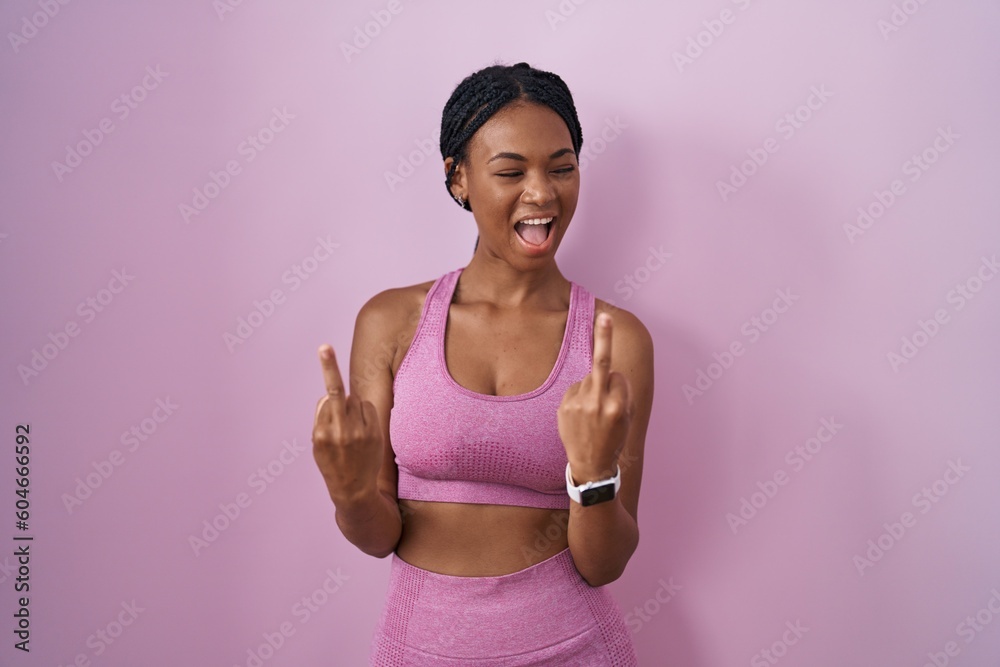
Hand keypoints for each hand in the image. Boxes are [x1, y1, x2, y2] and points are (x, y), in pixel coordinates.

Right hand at [311, 344, 383, 502]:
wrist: (354, 491)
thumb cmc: (333, 464)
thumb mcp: (318, 446)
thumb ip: (321, 420)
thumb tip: (330, 395)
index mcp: (320, 433)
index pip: (325, 398)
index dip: (329, 387)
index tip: (324, 351)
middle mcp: (338, 431)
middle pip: (336, 391)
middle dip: (329, 368)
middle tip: (324, 347)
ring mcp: (358, 432)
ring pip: (354, 400)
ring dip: (353, 406)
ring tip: (351, 429)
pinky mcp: (374, 434)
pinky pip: (368, 409)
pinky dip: (364, 413)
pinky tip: (362, 430)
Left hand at [557, 312, 633, 480]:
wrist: (591, 465)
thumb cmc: (613, 440)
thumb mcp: (626, 419)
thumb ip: (619, 394)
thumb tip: (607, 370)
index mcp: (618, 406)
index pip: (618, 376)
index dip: (618, 383)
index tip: (615, 360)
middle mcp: (598, 403)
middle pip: (602, 364)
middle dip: (604, 338)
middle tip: (605, 316)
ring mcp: (579, 405)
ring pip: (588, 380)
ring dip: (591, 389)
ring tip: (591, 415)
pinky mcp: (564, 407)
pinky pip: (575, 390)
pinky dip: (579, 397)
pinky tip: (580, 416)